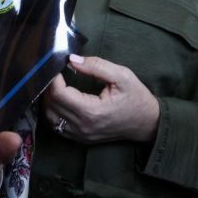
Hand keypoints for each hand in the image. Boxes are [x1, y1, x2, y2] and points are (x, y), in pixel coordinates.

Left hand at [42, 54, 159, 143]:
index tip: (57, 65)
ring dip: (48, 99)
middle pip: (51, 104)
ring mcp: (80, 135)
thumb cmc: (136, 98)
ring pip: (50, 116)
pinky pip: (56, 125)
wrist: (148, 123)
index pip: (59, 94)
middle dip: (49, 86)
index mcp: (92, 111)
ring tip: (56, 84)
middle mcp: (82, 126)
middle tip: (55, 72)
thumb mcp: (122, 76)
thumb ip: (96, 66)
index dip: (53, 78)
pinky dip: (53, 111)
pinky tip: (59, 99)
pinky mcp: (80, 139)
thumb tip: (72, 59)